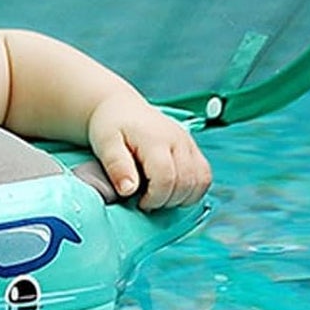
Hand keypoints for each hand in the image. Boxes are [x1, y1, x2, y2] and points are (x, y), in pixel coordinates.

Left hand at [86, 95, 211, 210]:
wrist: (121, 107)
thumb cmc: (111, 125)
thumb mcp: (105, 143)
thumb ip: (116, 166)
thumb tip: (128, 190)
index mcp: (155, 138)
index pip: (166, 178)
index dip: (155, 198)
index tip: (140, 202)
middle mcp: (177, 139)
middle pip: (187, 182)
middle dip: (168, 201)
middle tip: (148, 200)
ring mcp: (188, 142)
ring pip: (201, 180)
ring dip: (183, 197)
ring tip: (160, 195)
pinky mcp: (193, 147)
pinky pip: (205, 175)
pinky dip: (193, 189)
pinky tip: (173, 190)